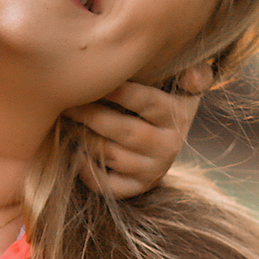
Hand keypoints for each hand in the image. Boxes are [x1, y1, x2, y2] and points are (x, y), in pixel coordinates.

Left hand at [64, 63, 210, 198]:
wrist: (161, 133)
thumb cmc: (159, 93)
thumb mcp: (180, 80)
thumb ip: (192, 71)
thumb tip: (193, 75)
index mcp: (177, 115)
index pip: (148, 102)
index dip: (120, 93)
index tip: (95, 82)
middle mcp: (169, 146)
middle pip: (125, 131)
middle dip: (91, 116)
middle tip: (68, 103)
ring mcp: (153, 169)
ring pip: (111, 156)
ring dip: (83, 138)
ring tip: (65, 121)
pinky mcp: (138, 187)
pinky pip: (109, 186)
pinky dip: (88, 171)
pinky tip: (74, 152)